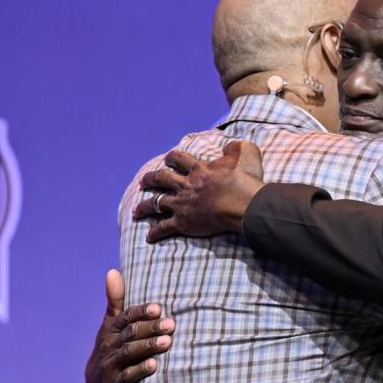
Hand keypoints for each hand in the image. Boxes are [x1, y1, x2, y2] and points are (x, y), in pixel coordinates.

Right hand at [85, 269, 174, 382]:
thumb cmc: (113, 347)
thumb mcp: (112, 324)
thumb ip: (116, 300)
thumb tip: (112, 271)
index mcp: (111, 328)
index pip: (126, 317)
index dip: (141, 312)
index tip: (158, 308)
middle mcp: (109, 345)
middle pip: (131, 334)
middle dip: (151, 328)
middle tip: (171, 324)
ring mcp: (110, 365)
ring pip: (130, 353)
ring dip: (148, 347)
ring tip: (167, 342)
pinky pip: (128, 376)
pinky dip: (141, 370)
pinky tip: (155, 365)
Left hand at [133, 140, 264, 241]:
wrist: (243, 206)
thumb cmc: (245, 181)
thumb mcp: (245, 153)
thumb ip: (234, 147)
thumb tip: (227, 146)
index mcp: (199, 169)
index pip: (179, 159)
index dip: (171, 158)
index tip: (167, 159)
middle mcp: (186, 185)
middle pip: (161, 179)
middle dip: (150, 180)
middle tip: (143, 182)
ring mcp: (182, 204)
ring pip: (156, 203)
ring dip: (144, 206)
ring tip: (136, 210)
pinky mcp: (183, 223)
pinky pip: (164, 228)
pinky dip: (155, 232)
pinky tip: (149, 236)